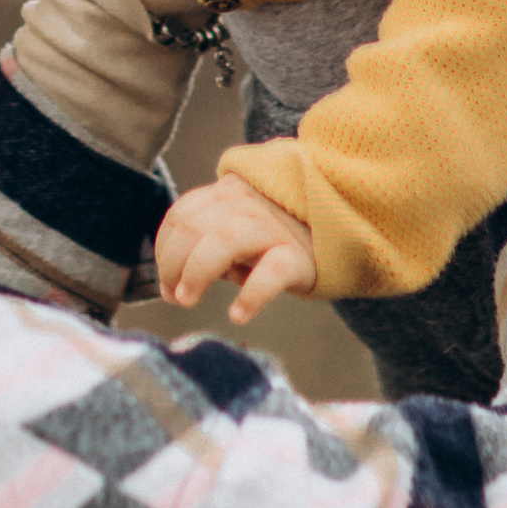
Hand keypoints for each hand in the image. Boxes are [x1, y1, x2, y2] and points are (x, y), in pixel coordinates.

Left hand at [154, 175, 319, 323]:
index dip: (165, 250)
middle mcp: (247, 203)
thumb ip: (208, 238)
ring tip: (188, 300)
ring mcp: (274, 227)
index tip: (165, 283)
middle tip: (174, 296)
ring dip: (197, 271)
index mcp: (228, 193)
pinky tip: (238, 314)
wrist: (341, 228)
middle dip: (173, 263)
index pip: (182, 214)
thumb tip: (172, 283)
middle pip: (195, 226)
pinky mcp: (299, 255)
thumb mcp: (241, 225)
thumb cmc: (279, 235)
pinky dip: (251, 294)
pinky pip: (272, 271)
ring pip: (224, 240)